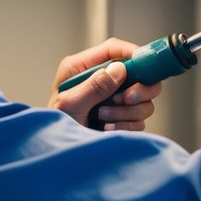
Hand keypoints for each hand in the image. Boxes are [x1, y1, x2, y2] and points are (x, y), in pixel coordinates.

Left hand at [48, 38, 163, 130]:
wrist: (60, 152)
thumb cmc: (55, 125)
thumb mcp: (70, 103)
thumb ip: (94, 86)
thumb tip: (119, 70)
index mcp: (83, 67)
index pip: (113, 49)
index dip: (132, 53)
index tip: (145, 63)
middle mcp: (101, 79)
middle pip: (139, 72)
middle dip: (138, 89)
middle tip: (126, 100)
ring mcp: (114, 98)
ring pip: (143, 98)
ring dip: (127, 111)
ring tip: (105, 118)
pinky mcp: (121, 116)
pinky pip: (139, 118)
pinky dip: (127, 125)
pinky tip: (108, 129)